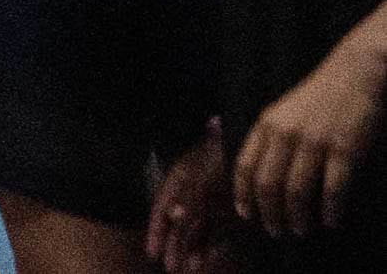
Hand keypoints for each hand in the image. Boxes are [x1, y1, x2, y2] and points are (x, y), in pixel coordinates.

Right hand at [148, 121, 239, 273]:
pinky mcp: (232, 209)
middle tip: (172, 269)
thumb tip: (172, 216)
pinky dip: (216, 244)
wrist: (248, 140)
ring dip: (194, 250)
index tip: (152, 253)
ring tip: (192, 269)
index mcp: (180, 180)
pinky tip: (213, 258)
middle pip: (179, 224)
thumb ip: (189, 194)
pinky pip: (221, 230)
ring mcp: (213, 201)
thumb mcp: (206, 171)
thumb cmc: (223, 153)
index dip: (156, 232)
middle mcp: (193, 192)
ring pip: (199, 230)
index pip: (162, 209)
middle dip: (174, 247)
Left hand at [235, 43, 384, 239]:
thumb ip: (269, 139)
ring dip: (298, 218)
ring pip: (297, 191)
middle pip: (267, 185)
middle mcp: (286, 134)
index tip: (247, 216)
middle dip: (269, 214)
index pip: (244, 166)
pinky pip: (333, 189)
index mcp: (267, 124)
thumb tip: (258, 177)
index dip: (243, 195)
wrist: (355, 74)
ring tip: (301, 230)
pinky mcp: (345, 150)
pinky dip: (330, 211)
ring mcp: (315, 142)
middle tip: (277, 232)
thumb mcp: (283, 112)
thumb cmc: (319, 98)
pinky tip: (331, 221)